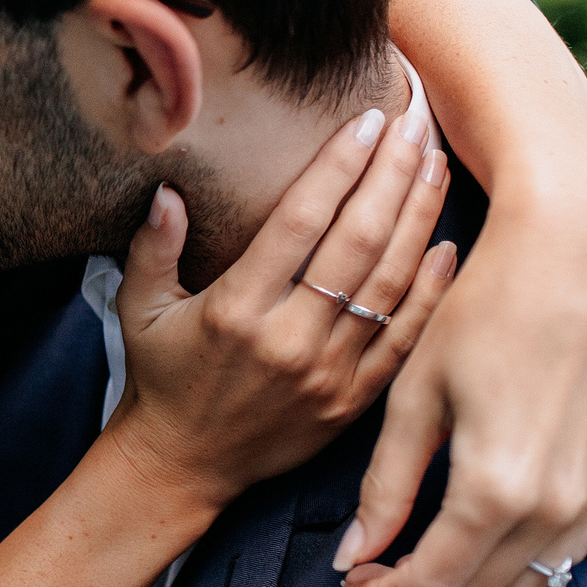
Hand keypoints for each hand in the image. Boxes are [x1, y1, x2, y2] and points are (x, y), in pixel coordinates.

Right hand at [105, 98, 456, 505]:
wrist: (181, 467)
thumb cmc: (161, 378)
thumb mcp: (138, 309)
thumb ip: (151, 247)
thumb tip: (169, 190)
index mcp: (235, 309)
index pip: (299, 221)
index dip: (339, 165)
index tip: (368, 119)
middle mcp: (286, 339)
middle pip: (356, 242)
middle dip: (393, 174)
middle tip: (419, 122)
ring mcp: (326, 373)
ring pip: (388, 284)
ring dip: (418, 218)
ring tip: (438, 164)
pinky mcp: (351, 401)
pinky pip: (403, 340)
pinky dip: (430, 291)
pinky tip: (448, 245)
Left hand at [343, 0, 586, 586]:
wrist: (574, 251)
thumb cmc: (480, 309)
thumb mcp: (415, 396)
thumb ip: (386, 486)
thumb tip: (353, 559)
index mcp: (496, 487)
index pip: (434, 583)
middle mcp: (554, 504)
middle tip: (369, 574)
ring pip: (525, 584)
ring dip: (468, 585)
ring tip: (415, 556)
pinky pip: (562, 551)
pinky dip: (515, 561)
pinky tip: (473, 533)